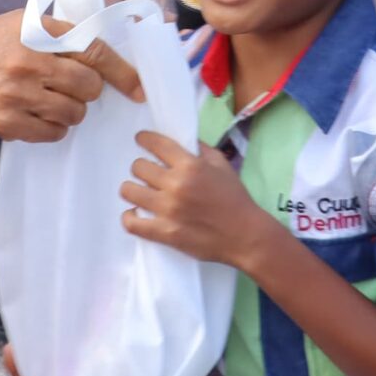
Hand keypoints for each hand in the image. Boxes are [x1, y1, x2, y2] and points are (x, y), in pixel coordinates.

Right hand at [0, 13, 140, 141]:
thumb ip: (62, 34)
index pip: (93, 52)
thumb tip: (105, 56)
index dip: (121, 72)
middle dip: (88, 89)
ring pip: (73, 113)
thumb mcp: (26, 22)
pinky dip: (53, 127)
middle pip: (88, 87)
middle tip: (75, 86)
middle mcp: (30, 62)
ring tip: (53, 100)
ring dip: (71, 110)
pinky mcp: (8, 123)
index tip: (137, 87)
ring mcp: (18, 95)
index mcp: (39, 33)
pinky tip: (39, 114)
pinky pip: (52, 133)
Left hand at [121, 132, 271, 268]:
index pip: (155, 144)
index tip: (140, 140)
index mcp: (190, 165)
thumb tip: (180, 140)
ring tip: (140, 193)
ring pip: (129, 191)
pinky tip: (136, 214)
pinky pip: (131, 223)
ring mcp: (168, 210)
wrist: (245, 235)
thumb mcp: (222, 165)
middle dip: (142, 168)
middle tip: (148, 174)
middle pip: (138, 167)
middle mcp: (176, 185)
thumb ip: (199, 149)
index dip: (144, 139)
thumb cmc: (235, 198)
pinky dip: (130, 217)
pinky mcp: (165, 233)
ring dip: (133, 190)